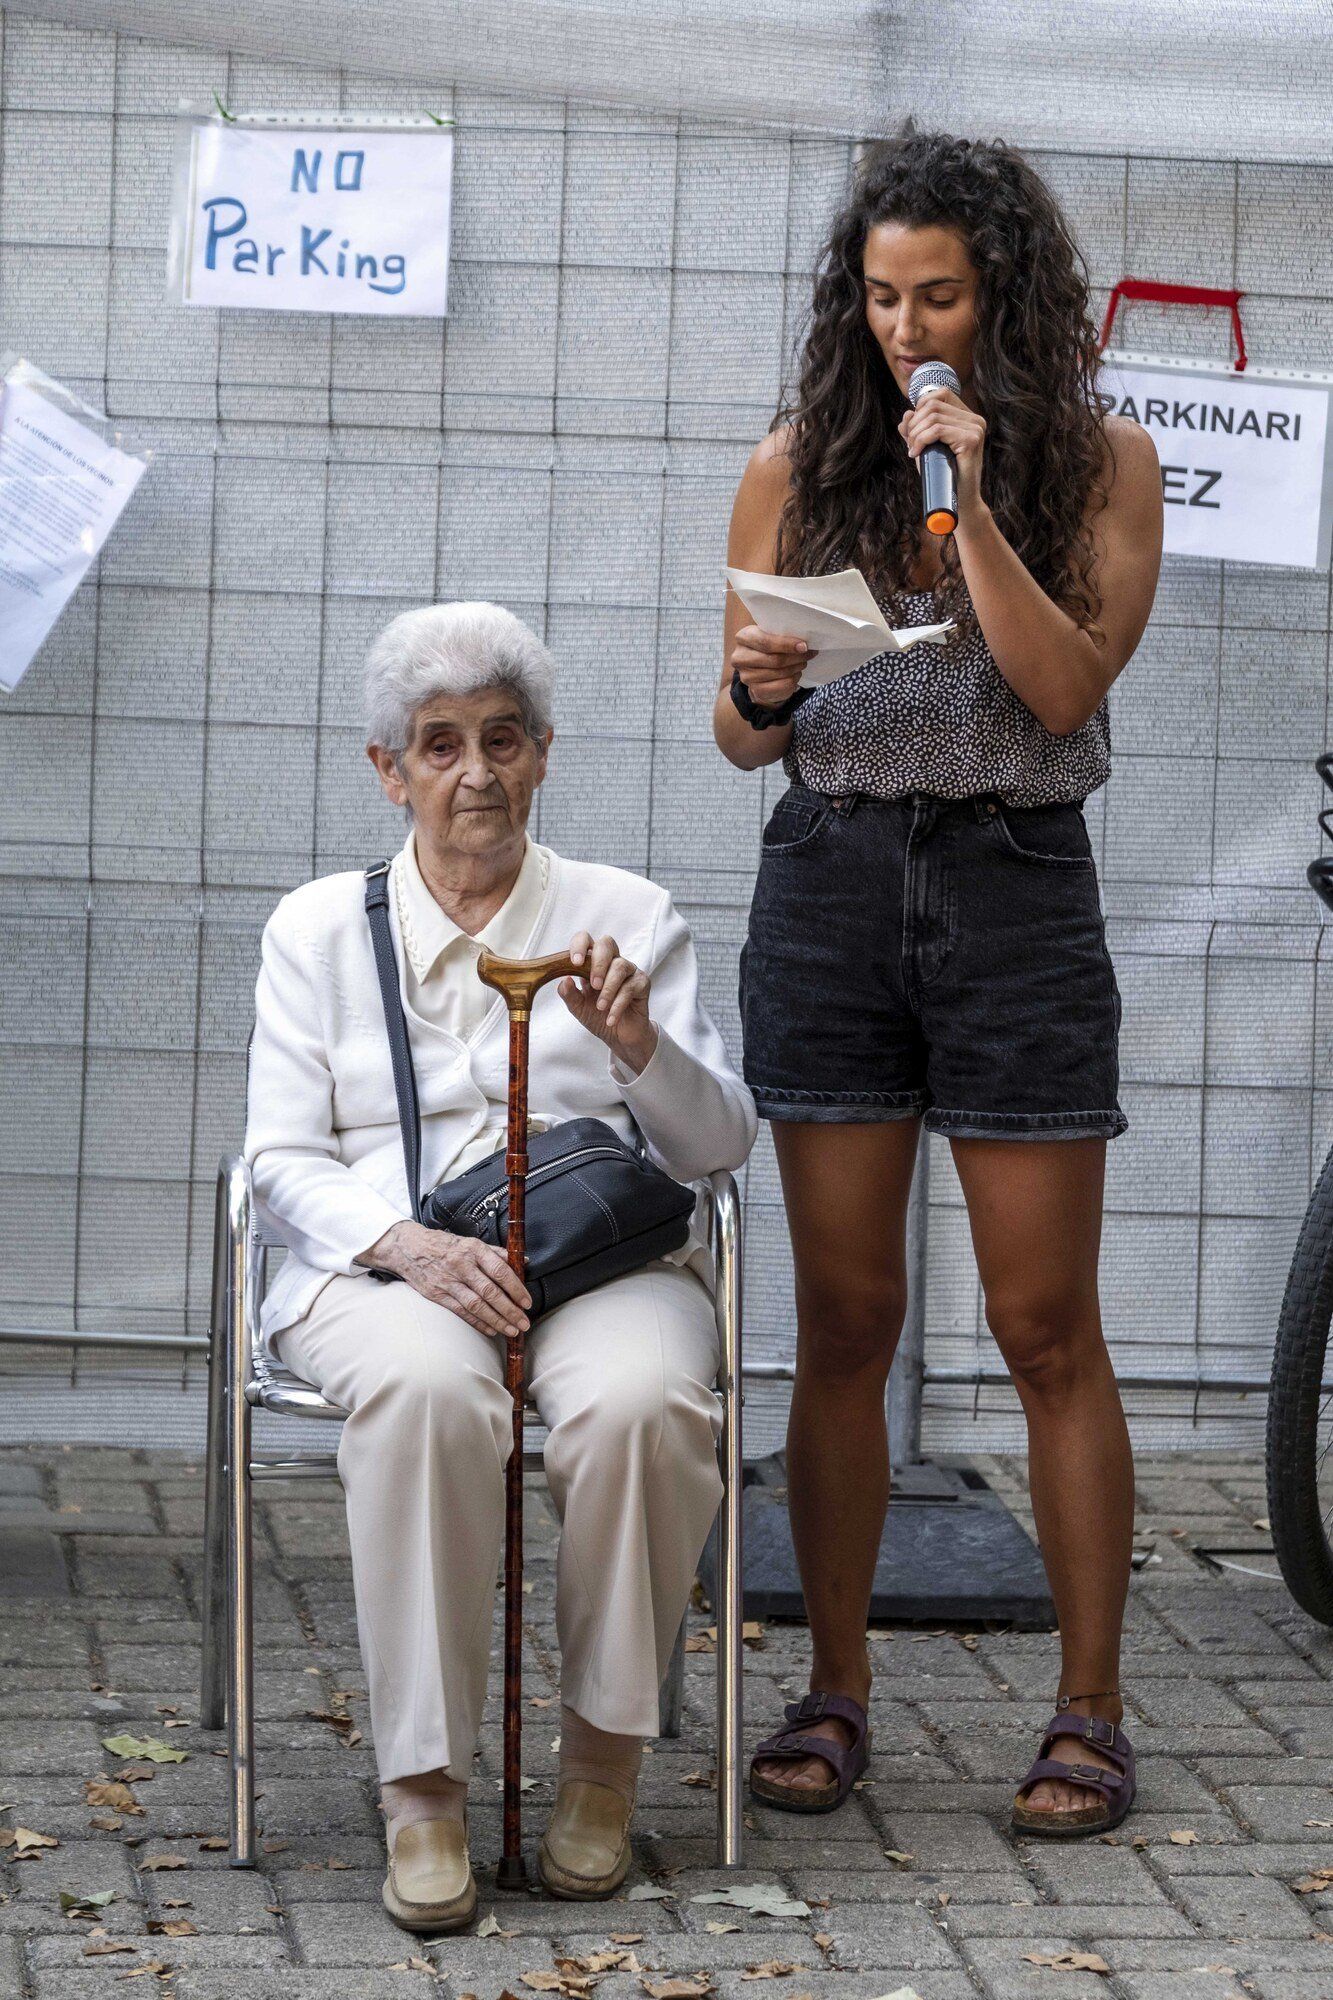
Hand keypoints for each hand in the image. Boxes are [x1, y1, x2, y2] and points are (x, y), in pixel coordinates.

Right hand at [358, 1219, 531, 1340]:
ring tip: (511, 1331)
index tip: (527, 1302)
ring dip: (496, 1320)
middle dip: (510, 1310)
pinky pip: (461, 1312)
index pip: (500, 1270)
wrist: (410, 1248)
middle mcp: (462, 1265)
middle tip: (524, 1323)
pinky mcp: (437, 1294)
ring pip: (476, 1305)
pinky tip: (491, 1330)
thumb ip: (498, 1254)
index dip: (516, 1288)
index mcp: (474, 1249)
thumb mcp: (472, 1243)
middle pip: (489, 1292)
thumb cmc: (446, 1245)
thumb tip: (524, 1262)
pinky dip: (478, 1322)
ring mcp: (448, 1281)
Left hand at [559, 932, 658, 1075]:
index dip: (580, 946)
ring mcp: (629, 971)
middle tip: (593, 985)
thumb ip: (569, 994)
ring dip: (608, 988)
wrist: (618, 1036)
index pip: (587, 940)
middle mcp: (612, 962)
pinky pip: (630, 987)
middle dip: (598, 963)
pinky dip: (618, 1004)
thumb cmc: (598, 1016)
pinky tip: (611, 1018)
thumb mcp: (578, 1007)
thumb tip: (564, 980)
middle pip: (606, 944)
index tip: (575, 962)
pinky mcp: (642, 983)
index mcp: (593, 962)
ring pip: (620, 966)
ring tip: (601, 1007)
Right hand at [729, 622, 817, 709]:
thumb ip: (782, 634)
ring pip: (780, 673)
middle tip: (809, 654)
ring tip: (803, 662)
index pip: (765, 642)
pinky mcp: (755, 690)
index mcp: (743, 638)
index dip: (786, 644)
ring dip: (796, 667)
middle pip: (774, 659)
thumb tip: (805, 641)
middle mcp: (740, 657)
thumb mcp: (771, 635)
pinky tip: (796, 674)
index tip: (804, 646)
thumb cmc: (768, 648)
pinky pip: (782, 685)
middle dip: (796, 657)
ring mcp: (746, 676)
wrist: (759, 671)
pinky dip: (794, 679)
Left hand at [898, 385, 986, 516]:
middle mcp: (975, 419)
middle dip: (914, 423)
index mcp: (967, 417)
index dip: (920, 407)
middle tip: (911, 445)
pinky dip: (921, 440)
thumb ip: (916, 430)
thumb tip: (906, 414)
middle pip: (933, 404)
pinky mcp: (972, 440)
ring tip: (913, 451)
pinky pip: (937, 430)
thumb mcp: (925, 448)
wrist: (959, 501)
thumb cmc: (942, 475)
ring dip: (915, 433)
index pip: (941, 394)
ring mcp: (975, 428)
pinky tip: (916, 453)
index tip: (913, 431)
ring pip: (934, 416)